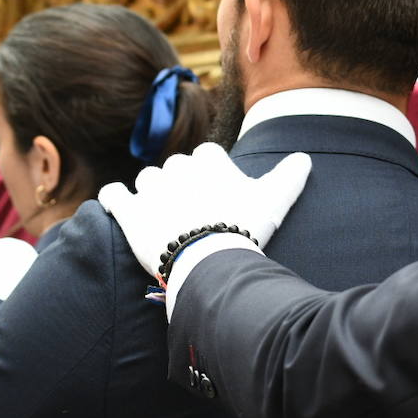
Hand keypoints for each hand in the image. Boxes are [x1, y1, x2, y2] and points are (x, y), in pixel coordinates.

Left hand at [97, 142, 311, 276]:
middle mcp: (176, 167)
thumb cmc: (244, 230)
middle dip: (181, 185)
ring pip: (147, 180)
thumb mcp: (274, 201)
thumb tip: (304, 159)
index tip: (216, 194)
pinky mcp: (129, 211)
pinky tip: (119, 208)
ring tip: (161, 219)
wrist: (209, 261)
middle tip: (191, 212)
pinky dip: (115, 200)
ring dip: (151, 195)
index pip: (206, 155)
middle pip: (176, 168)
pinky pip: (113, 195)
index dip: (210, 174)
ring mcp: (150, 188)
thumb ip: (288, 177)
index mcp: (208, 160)